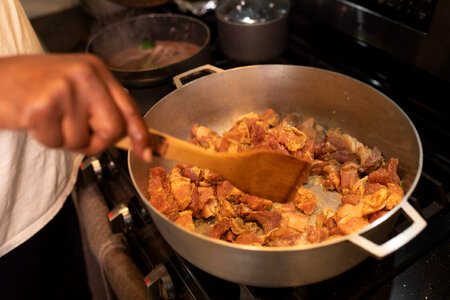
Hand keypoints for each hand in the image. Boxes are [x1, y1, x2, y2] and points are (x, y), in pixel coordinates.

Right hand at [0, 53, 151, 160]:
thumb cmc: (35, 87)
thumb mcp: (75, 87)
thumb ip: (101, 105)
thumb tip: (130, 136)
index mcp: (96, 69)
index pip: (129, 106)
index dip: (140, 132)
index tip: (146, 152)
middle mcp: (85, 75)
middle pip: (113, 128)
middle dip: (96, 141)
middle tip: (74, 131)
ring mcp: (65, 89)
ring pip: (83, 140)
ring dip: (65, 139)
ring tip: (49, 119)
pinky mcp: (43, 106)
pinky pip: (58, 143)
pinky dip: (47, 140)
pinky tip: (36, 121)